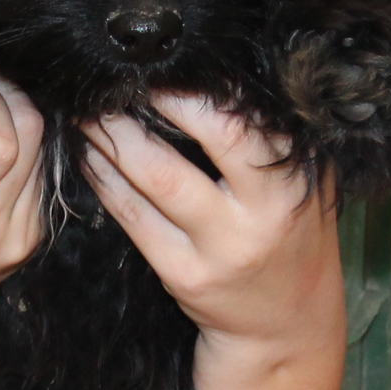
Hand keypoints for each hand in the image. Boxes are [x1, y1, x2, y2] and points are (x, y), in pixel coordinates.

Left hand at [83, 94, 342, 359]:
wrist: (286, 323)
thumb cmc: (287, 232)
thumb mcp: (300, 183)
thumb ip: (268, 137)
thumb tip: (206, 74)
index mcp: (297, 175)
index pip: (246, 116)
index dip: (194, 88)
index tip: (158, 67)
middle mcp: (267, 209)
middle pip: (206, 137)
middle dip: (154, 101)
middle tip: (116, 80)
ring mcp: (224, 246)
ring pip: (157, 177)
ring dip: (115, 137)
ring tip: (90, 112)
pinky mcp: (185, 274)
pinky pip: (134, 216)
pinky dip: (106, 180)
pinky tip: (91, 157)